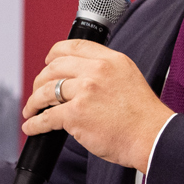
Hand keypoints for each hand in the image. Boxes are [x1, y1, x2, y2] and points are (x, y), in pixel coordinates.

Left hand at [21, 39, 175, 170]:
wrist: (152, 137)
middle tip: (37, 92)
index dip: (53, 54)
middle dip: (40, 80)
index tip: (47, 62)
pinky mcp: (76, 114)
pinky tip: (31, 126)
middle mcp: (96, 71)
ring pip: (45, 91)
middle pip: (54, 68)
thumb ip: (105, 72)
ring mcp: (85, 91)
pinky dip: (34, 123)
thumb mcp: (128, 78)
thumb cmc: (143, 116)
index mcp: (110, 59)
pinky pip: (46, 116)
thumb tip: (79, 77)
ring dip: (33, 102)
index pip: (73, 46)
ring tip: (30, 110)